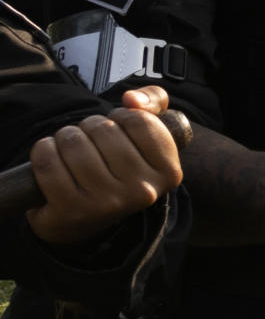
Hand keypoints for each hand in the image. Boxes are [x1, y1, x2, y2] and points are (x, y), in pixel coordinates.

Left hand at [26, 87, 183, 247]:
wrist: (83, 218)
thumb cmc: (116, 167)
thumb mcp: (145, 134)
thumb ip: (153, 101)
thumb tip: (132, 100)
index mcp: (168, 173)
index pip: (140, 121)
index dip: (121, 116)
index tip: (117, 128)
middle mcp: (142, 191)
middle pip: (103, 129)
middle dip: (89, 126)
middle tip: (90, 141)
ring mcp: (106, 203)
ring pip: (73, 143)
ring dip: (64, 138)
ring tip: (70, 149)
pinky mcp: (71, 210)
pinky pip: (48, 163)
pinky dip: (43, 152)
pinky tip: (50, 158)